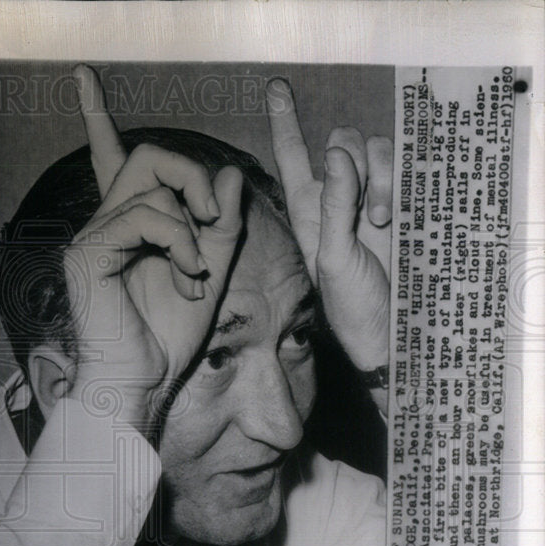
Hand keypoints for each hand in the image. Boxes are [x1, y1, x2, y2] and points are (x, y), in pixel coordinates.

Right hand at [66, 64, 243, 434]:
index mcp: (126, 226)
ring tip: (198, 269)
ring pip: (150, 184)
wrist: (141, 384)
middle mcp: (103, 223)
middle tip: (213, 215)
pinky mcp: (88, 252)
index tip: (82, 76)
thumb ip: (222, 226)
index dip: (97, 115)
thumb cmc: (168, 337)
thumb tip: (230, 175)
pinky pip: (143, 216)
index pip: (111, 158)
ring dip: (192, 223)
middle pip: (146, 156)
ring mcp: (91, 236)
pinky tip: (187, 273)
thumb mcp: (210, 273)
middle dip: (191, 174)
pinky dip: (179, 241)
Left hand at [267, 77, 391, 397]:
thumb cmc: (347, 303)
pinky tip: (394, 218)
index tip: (276, 87)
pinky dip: (398, 184)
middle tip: (362, 213)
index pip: (291, 155)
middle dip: (355, 165)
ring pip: (374, 150)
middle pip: (342, 142)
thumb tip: (335, 153)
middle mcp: (334, 196)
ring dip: (379, 179)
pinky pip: (400, 166)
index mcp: (305, 208)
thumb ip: (332, 205)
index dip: (285, 121)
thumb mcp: (331, 257)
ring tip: (379, 221)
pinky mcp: (399, 201)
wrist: (387, 328)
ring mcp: (368, 197)